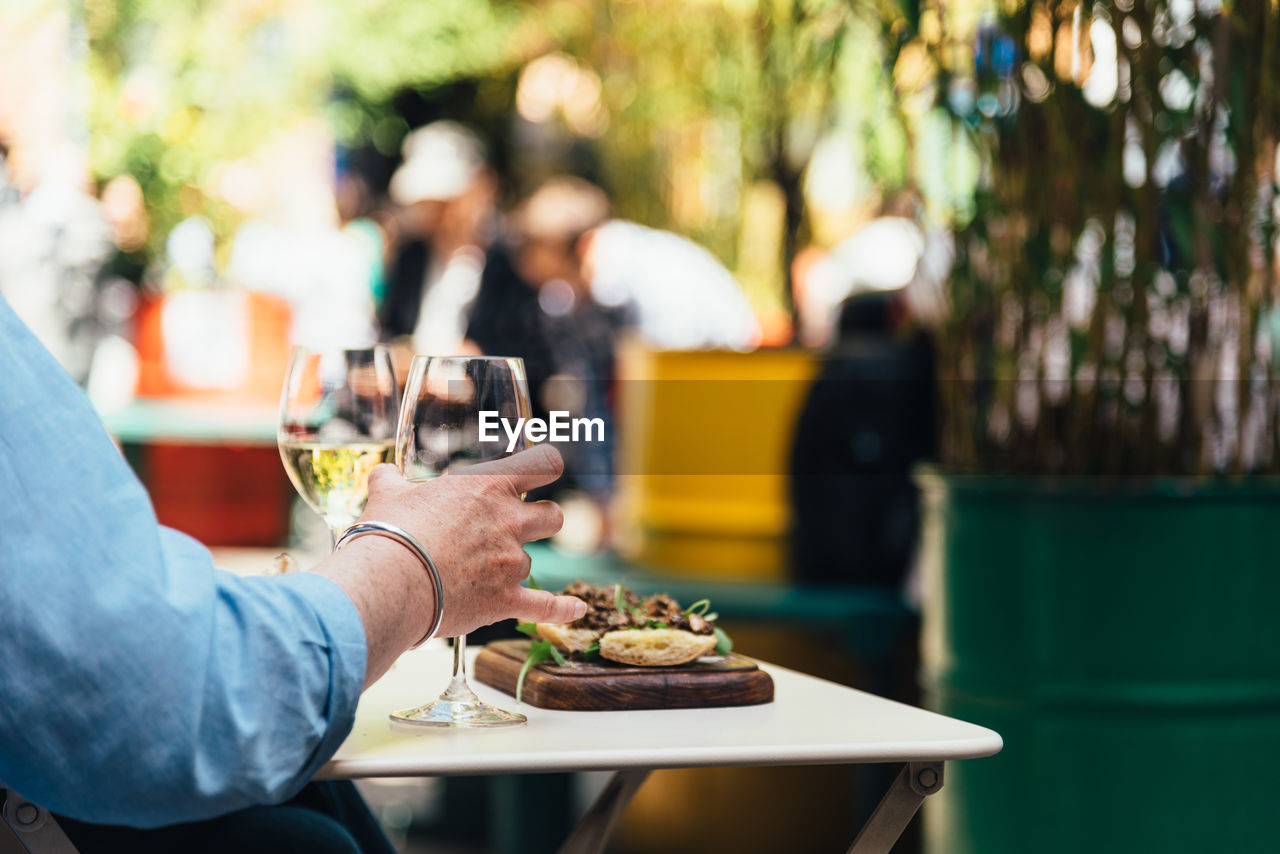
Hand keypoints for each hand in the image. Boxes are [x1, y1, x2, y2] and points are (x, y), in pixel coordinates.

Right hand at [359, 444, 584, 636]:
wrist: (392, 580)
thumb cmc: (390, 533)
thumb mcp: (388, 496)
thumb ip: (392, 482)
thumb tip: (382, 474)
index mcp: (488, 486)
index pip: (542, 464)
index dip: (547, 466)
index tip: (546, 469)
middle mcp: (509, 521)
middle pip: (553, 516)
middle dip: (542, 521)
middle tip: (519, 527)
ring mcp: (511, 562)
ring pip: (533, 562)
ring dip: (514, 567)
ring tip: (481, 575)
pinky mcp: (506, 600)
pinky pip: (545, 606)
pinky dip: (561, 609)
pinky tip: (575, 609)